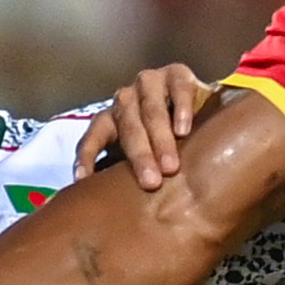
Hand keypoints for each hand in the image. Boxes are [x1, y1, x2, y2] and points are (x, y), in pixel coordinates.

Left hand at [77, 64, 214, 188]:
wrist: (202, 110)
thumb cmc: (166, 142)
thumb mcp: (143, 157)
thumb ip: (125, 172)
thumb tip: (107, 210)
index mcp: (111, 119)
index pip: (93, 136)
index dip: (87, 157)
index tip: (83, 180)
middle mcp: (126, 98)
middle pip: (128, 126)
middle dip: (140, 156)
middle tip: (152, 183)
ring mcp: (150, 83)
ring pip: (151, 110)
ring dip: (160, 139)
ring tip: (171, 166)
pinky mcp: (177, 74)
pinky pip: (178, 90)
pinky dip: (181, 110)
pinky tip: (185, 130)